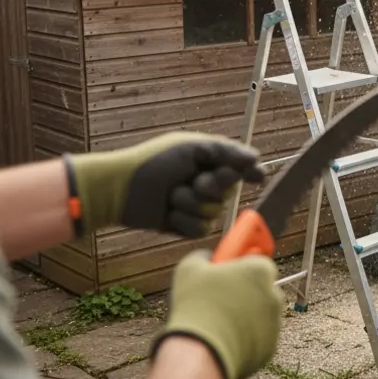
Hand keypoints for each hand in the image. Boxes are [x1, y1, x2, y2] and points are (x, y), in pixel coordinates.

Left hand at [65, 132, 263, 236]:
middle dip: (210, 187)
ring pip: (214, 213)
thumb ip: (226, 152)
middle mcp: (205, 184)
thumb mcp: (191, 148)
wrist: (120, 189)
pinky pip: (200, 229)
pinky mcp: (185, 226)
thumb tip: (257, 157)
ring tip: (171, 196)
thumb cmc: (153, 162)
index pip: (238, 168)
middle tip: (192, 180)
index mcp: (207, 162)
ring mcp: (195, 207)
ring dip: (191, 204)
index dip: (248, 173)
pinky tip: (167, 213)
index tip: (256, 177)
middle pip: (228, 193)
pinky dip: (183, 220)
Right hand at [153, 250, 284, 378]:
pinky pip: (257, 339)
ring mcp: (275, 323)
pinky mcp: (270, 348)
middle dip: (245, 292)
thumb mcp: (190, 268)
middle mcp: (275, 295)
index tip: (228, 272)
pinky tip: (223, 340)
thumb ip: (204, 256)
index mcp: (260, 271)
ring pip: (260, 315)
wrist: (202, 351)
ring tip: (217, 322)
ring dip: (245, 316)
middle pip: (262, 289)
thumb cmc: (196, 306)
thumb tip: (207, 258)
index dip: (241, 267)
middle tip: (221, 298)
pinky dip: (245, 339)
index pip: (257, 262)